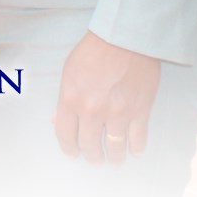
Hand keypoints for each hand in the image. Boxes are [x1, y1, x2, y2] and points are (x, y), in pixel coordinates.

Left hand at [52, 33, 161, 166]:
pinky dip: (136, 148)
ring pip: (114, 149)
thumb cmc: (95, 49)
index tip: (73, 153)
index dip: (69, 148)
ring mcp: (117, 114)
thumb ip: (64, 99)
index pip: (65, 135)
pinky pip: (138, 140)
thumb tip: (57, 120)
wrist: (126, 36)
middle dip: (91, 155)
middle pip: (89, 146)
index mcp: (71, 100)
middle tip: (94, 157)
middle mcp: (92, 112)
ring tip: (114, 159)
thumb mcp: (70, 70)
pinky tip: (134, 149)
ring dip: (114, 158)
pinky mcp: (139, 112)